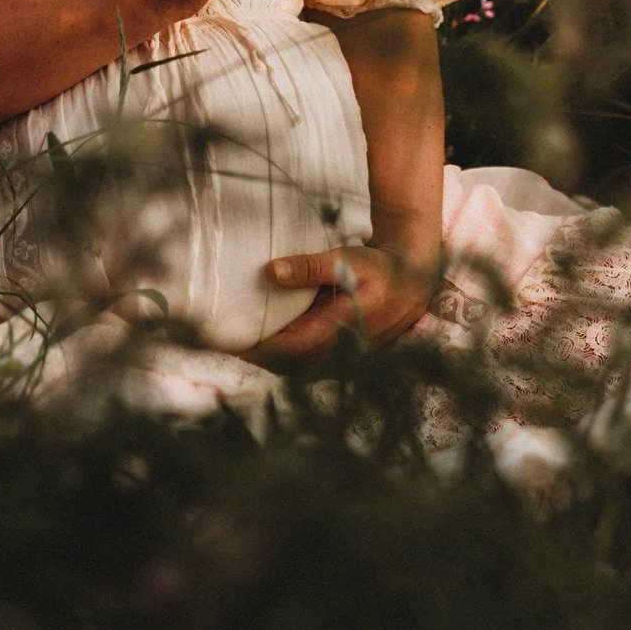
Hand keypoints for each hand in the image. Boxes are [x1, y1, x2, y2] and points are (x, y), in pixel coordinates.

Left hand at [240, 243, 436, 366]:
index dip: (253, 348)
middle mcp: (336, 353)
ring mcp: (339, 359)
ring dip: (266, 359)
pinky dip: (282, 356)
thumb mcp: (346, 261)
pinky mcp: (339, 356)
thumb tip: (271, 271)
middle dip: (253, 356)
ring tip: (235, 343)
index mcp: (336, 332)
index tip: (224, 340)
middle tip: (218, 341)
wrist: (412, 283)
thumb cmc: (379, 270)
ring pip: (293, 368)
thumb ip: (309, 268)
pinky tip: (264, 341)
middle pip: (284, 365)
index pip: (284, 350)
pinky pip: (303, 363)